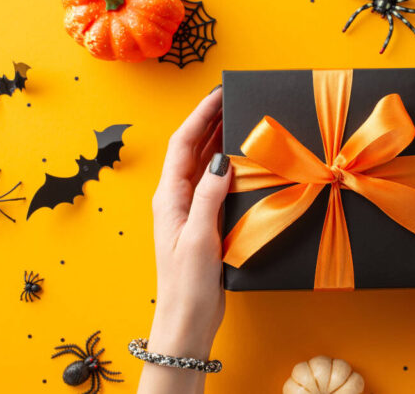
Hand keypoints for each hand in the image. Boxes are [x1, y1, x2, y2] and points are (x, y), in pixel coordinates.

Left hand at [138, 87, 229, 393]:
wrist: (187, 320)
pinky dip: (228, 169)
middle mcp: (177, 200)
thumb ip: (209, 197)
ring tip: (239, 121)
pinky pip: (216, 187)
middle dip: (210, 123)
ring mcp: (191, 212)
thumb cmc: (186, 283)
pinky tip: (244, 164)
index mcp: (170, 197)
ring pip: (205, 167)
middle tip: (233, 101)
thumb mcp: (198, 236)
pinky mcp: (205, 225)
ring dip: (219, 143)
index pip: (183, 145)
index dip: (199, 117)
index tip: (217, 94)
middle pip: (193, 151)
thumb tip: (221, 160)